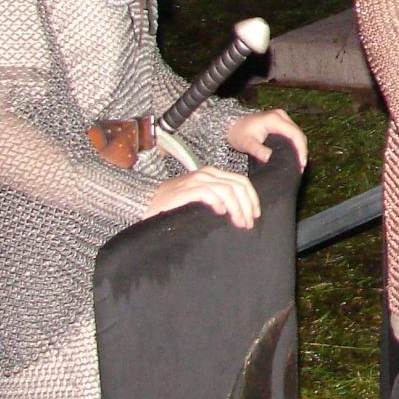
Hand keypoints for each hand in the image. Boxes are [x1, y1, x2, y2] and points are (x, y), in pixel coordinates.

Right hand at [146, 168, 261, 228]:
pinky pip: (209, 193)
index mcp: (212, 175)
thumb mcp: (199, 200)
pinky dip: (219, 203)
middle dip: (248, 205)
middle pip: (239, 185)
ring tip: (239, 223)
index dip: (252, 198)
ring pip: (228, 190)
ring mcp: (196, 181)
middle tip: (248, 223)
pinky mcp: (186, 190)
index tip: (255, 215)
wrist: (143, 203)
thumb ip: (216, 200)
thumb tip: (238, 214)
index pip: (241, 182)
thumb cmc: (171, 205)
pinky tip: (221, 213)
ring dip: (237, 208)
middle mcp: (206, 174)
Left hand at [226, 108, 308, 168]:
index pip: (294, 133)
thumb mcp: (245, 143)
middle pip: (298, 133)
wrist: (231, 125)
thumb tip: (268, 158)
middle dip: (302, 150)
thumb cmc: (238, 133)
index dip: (301, 148)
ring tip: (300, 163)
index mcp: (274, 119)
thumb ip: (257, 150)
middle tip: (302, 166)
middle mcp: (281, 115)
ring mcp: (282, 117)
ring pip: (297, 133)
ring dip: (300, 147)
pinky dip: (296, 144)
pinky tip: (295, 155)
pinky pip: (292, 133)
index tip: (301, 162)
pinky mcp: (281, 121)